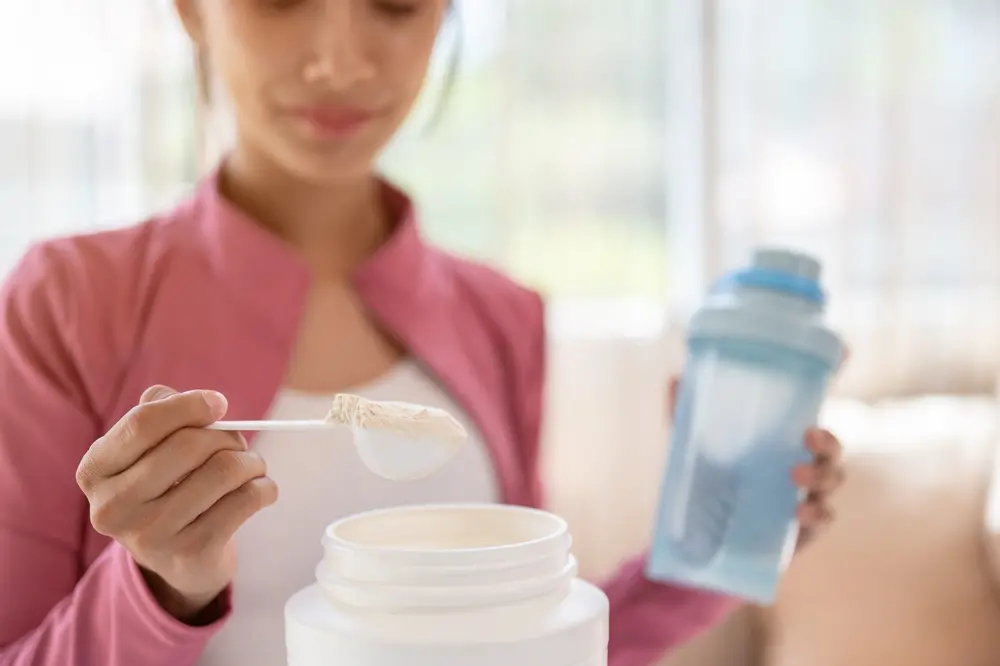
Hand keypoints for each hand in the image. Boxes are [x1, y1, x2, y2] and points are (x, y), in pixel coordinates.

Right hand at [76, 385, 277, 621]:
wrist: (178, 560)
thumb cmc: (166, 489)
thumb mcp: (148, 451)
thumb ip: (161, 412)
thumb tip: (203, 402)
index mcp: (95, 471)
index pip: (143, 423)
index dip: (189, 406)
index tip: (219, 404)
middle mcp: (113, 506)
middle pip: (189, 445)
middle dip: (227, 436)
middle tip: (238, 443)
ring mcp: (150, 534)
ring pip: (224, 471)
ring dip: (251, 461)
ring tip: (252, 467)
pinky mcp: (190, 553)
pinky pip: (245, 500)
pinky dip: (264, 488)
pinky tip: (261, 490)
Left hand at [666, 376, 843, 549]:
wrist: (699, 535)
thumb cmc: (705, 477)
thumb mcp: (691, 443)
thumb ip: (684, 412)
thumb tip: (676, 377)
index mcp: (779, 435)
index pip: (813, 406)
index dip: (835, 378)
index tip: (846, 354)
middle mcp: (800, 461)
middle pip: (832, 447)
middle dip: (828, 441)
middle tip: (807, 437)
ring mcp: (806, 495)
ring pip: (833, 479)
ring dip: (821, 475)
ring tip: (794, 475)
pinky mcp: (804, 528)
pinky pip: (824, 519)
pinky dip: (817, 514)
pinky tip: (798, 511)